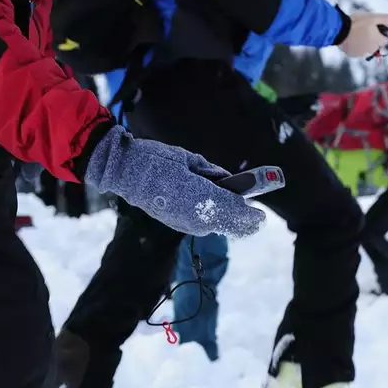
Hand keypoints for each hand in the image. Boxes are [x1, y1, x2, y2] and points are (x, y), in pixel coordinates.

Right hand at [83, 126, 265, 237]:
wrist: (126, 172)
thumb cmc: (159, 160)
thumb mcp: (193, 161)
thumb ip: (214, 175)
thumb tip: (229, 183)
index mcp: (203, 197)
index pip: (235, 210)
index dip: (250, 214)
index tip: (261, 216)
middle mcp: (197, 216)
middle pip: (229, 224)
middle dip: (243, 222)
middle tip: (256, 219)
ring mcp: (186, 224)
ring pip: (216, 227)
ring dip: (229, 222)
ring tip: (241, 218)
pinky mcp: (177, 225)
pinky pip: (202, 225)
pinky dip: (214, 221)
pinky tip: (217, 215)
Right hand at [338, 12, 387, 57]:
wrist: (340, 30)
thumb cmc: (357, 22)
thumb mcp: (373, 16)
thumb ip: (385, 19)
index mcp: (378, 41)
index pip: (385, 40)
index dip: (381, 34)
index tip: (376, 29)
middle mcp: (371, 49)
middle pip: (375, 45)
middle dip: (372, 39)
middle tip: (364, 29)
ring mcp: (362, 53)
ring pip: (366, 48)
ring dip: (364, 43)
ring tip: (356, 33)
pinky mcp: (353, 55)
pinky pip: (357, 50)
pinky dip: (356, 46)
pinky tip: (351, 38)